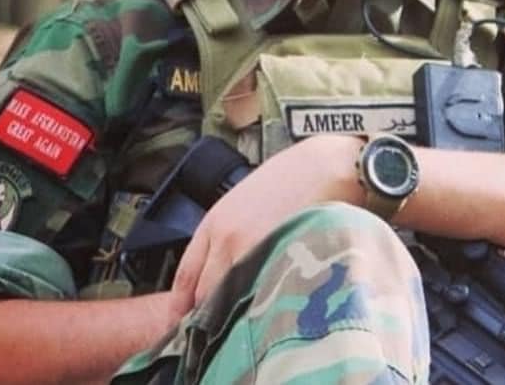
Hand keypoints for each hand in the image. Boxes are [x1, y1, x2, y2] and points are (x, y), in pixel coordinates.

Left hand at [166, 134, 363, 326]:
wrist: (326, 165)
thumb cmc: (291, 178)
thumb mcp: (245, 201)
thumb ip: (227, 234)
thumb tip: (221, 271)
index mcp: (214, 222)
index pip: (185, 277)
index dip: (177, 308)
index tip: (178, 326)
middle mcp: (227, 239)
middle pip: (203, 296)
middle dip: (204, 319)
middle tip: (211, 340)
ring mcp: (252, 252)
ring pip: (229, 302)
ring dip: (231, 321)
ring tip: (240, 335)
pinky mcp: (278, 263)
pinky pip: (260, 298)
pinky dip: (259, 313)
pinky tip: (265, 319)